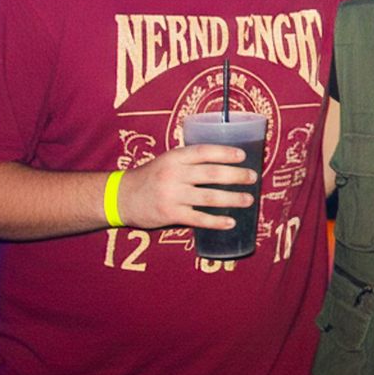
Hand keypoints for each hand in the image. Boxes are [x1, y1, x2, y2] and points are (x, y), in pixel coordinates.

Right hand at [114, 145, 255, 230]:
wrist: (121, 197)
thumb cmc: (151, 177)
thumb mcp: (167, 161)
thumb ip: (190, 161)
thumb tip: (225, 161)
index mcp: (175, 157)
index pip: (204, 152)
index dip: (225, 153)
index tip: (243, 156)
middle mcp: (174, 174)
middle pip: (211, 173)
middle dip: (236, 176)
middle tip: (253, 178)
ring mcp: (172, 195)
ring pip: (209, 197)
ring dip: (232, 199)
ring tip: (248, 200)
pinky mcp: (170, 214)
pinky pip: (198, 218)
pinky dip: (216, 221)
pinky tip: (230, 222)